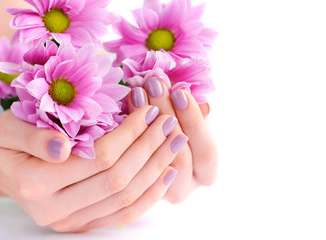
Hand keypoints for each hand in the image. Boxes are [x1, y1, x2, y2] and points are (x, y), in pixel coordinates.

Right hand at [0, 106, 186, 231]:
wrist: (2, 171)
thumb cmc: (8, 142)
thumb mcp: (10, 128)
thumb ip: (34, 136)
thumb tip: (63, 147)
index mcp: (35, 183)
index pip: (98, 157)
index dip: (129, 134)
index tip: (149, 110)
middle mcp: (55, 210)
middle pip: (117, 180)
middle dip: (149, 148)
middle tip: (169, 122)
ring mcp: (71, 222)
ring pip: (126, 200)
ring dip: (156, 168)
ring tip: (177, 140)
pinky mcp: (83, 225)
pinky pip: (124, 215)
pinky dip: (151, 194)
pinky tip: (167, 171)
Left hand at [128, 78, 217, 202]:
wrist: (143, 160)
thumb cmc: (173, 132)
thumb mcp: (186, 124)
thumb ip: (192, 117)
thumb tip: (197, 102)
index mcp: (206, 173)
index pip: (206, 151)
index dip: (193, 121)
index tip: (179, 91)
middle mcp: (184, 189)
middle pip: (180, 157)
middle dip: (167, 116)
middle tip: (154, 84)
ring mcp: (156, 193)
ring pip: (155, 166)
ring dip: (145, 126)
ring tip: (137, 93)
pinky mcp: (132, 192)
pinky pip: (130, 171)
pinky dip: (127, 140)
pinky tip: (122, 113)